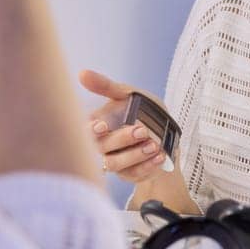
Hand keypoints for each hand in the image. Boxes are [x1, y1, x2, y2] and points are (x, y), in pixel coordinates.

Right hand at [79, 69, 168, 183]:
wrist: (166, 134)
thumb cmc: (144, 111)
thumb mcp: (128, 95)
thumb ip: (107, 87)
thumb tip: (82, 74)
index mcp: (97, 125)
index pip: (84, 131)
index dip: (90, 131)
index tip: (102, 125)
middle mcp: (101, 145)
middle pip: (101, 148)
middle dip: (121, 139)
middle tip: (142, 130)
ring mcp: (113, 162)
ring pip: (115, 164)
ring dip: (135, 154)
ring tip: (154, 145)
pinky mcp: (129, 174)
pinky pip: (134, 174)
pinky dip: (147, 165)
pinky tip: (160, 156)